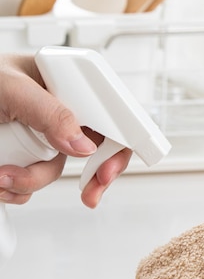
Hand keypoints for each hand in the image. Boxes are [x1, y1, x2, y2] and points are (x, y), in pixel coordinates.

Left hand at [0, 54, 131, 207]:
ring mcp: (40, 136)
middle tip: (90, 195)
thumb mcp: (13, 89)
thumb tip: (84, 144)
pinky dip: (15, 188)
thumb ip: (51, 112)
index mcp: (65, 83)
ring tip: (1, 174)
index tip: (106, 170)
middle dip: (88, 176)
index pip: (108, 114)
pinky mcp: (22, 157)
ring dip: (30, 181)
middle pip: (92, 150)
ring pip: (56, 171)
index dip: (117, 144)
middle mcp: (58, 111)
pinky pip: (31, 183)